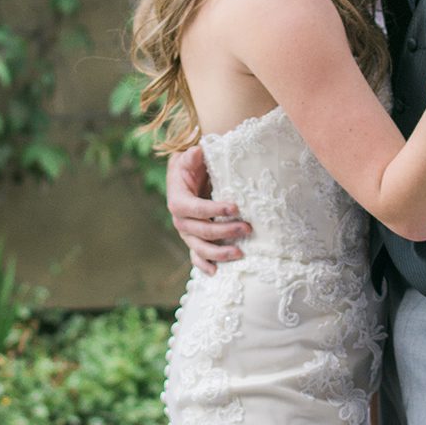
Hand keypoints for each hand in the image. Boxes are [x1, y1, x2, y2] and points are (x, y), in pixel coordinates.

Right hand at [167, 145, 250, 275]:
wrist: (188, 177)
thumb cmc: (193, 166)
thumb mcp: (192, 158)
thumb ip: (194, 156)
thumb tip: (198, 152)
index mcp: (178, 200)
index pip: (195, 208)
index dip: (213, 209)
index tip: (236, 207)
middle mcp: (180, 220)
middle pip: (201, 231)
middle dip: (224, 231)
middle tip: (248, 228)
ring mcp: (187, 233)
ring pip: (200, 248)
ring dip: (220, 253)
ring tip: (240, 253)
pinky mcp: (193, 240)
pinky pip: (196, 257)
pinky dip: (204, 266)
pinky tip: (217, 272)